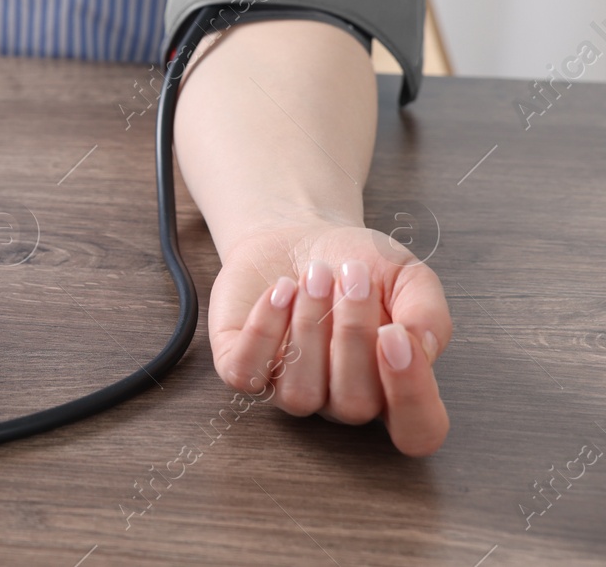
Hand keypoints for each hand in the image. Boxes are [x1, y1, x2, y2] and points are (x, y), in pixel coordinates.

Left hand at [207, 219, 451, 455]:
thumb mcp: (407, 277)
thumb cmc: (358, 264)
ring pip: (299, 394)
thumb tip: (422, 347)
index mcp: (393, 389)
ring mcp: (289, 391)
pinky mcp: (241, 370)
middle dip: (353, 335)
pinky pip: (247, 374)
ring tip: (315, 274)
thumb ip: (427, 313)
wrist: (298, 236)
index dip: (412, 396)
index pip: (417, 432)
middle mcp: (342, 401)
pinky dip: (263, 330)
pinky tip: (280, 289)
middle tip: (352, 276)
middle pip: (355, 405)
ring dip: (309, 327)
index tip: (396, 335)